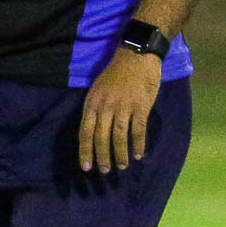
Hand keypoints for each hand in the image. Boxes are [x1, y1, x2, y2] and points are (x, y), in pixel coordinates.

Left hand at [78, 47, 161, 173]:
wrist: (137, 55)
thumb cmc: (116, 73)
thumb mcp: (98, 88)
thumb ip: (95, 108)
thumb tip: (92, 132)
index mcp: (92, 102)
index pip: (85, 131)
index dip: (85, 151)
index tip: (86, 167)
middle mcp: (105, 106)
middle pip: (101, 137)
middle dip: (102, 157)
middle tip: (105, 170)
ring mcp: (123, 106)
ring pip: (119, 137)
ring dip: (120, 154)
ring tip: (122, 166)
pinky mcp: (141, 106)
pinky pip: (138, 131)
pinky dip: (138, 145)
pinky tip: (139, 155)